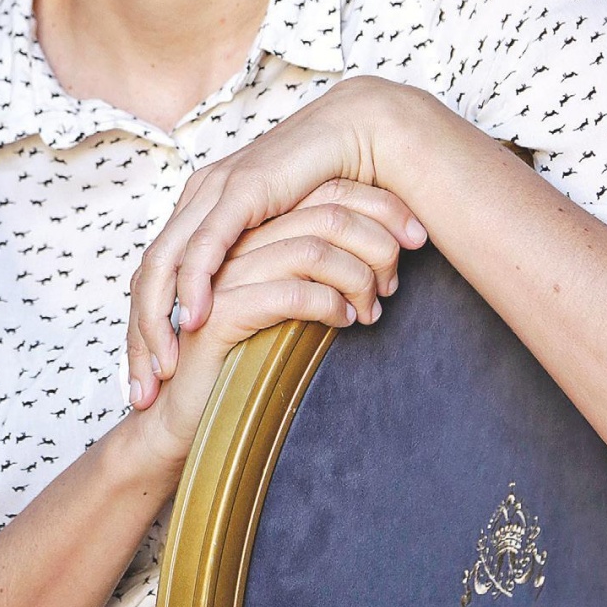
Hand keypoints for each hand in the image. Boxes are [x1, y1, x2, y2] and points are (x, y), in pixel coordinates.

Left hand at [126, 78, 425, 400]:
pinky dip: (194, 284)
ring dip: (155, 322)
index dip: (143, 333)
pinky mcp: (238, 189)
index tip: (146, 384)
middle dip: (137, 341)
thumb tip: (255, 318)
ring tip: (162, 368)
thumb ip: (263, 268)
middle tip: (138, 394)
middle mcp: (195, 201)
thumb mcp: (284, 239)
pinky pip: (205, 244)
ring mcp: (212, 192)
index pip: (154, 281)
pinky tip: (196, 320)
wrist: (356, 132)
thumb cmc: (328, 186)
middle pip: (145, 280)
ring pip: (162, 266)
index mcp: (200, 213)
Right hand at [129, 177, 426, 461]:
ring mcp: (223, 274)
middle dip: (377, 242)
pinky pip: (290, 293)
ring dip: (356, 277)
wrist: (190, 415)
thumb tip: (386, 259)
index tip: (416, 238)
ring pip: (311, 249)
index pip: (327, 192)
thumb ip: (323, 274)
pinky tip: (344, 322)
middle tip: (395, 280)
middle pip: (325, 212)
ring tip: (371, 307)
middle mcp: (236, 240)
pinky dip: (329, 304)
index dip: (380, 208)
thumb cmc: (247, 360)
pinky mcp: (219, 313)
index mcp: (254, 228)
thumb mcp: (294, 307)